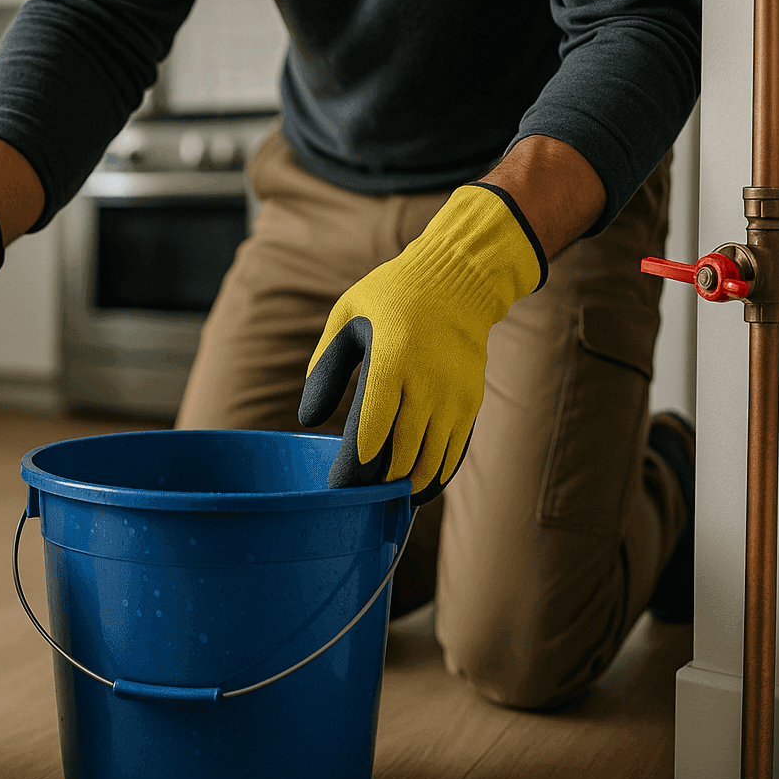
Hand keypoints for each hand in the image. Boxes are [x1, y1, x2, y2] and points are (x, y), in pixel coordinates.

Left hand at [298, 184, 545, 502]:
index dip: (353, 468)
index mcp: (391, 362)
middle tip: (356, 499)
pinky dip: (435, 475)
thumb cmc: (391, 296)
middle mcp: (426, 385)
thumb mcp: (347, 317)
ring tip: (383, 497)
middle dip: (377, 483)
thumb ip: (325, 367)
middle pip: (400, 455)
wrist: (458, 279)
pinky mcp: (471, 402)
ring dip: (406, 484)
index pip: (370, 432)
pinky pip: (453, 452)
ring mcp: (454, 397)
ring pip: (430, 461)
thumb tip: (307, 419)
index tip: (337, 487)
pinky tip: (416, 486)